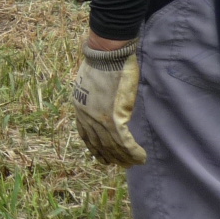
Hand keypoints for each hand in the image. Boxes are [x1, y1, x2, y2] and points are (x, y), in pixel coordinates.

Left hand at [72, 38, 146, 165]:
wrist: (107, 53)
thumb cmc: (103, 61)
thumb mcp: (90, 82)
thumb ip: (95, 96)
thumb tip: (103, 102)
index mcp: (79, 106)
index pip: (85, 134)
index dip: (94, 147)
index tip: (101, 157)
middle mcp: (86, 115)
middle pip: (98, 143)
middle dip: (110, 157)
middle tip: (121, 165)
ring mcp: (99, 117)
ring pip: (112, 145)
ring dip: (123, 158)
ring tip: (133, 164)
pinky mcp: (114, 116)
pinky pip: (124, 141)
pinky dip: (132, 152)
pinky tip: (140, 157)